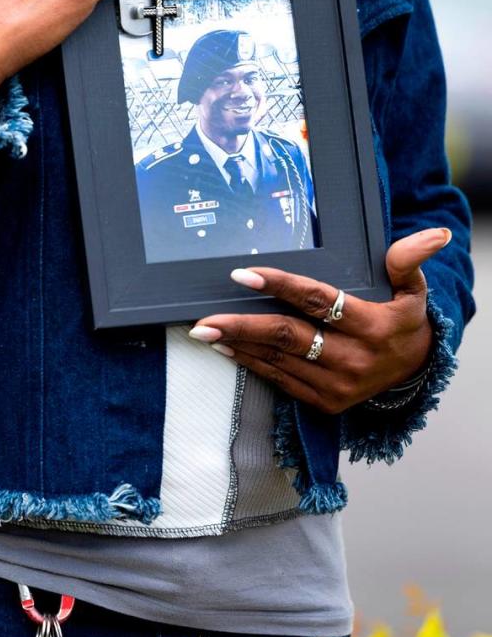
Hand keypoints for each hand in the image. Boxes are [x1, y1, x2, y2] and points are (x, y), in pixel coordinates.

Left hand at [188, 227, 451, 414]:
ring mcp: (337, 386)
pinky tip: (227, 350)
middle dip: (242, 326)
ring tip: (205, 332)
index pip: (318, 302)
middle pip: (288, 336)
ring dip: (238, 346)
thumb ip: (409, 260)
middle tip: (204, 319)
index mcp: (372, 326)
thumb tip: (432, 234)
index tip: (243, 274)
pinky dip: (251, 364)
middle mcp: (353, 359)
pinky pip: (280, 381)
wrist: (415, 374)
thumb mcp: (414, 289)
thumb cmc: (403, 320)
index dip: (280, 286)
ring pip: (278, 360)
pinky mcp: (324, 402)